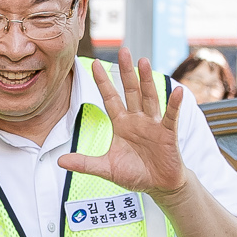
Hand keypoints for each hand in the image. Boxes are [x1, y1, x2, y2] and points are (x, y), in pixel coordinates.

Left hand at [59, 57, 189, 201]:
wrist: (158, 185)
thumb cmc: (135, 173)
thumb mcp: (106, 169)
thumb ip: (84, 163)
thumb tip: (59, 160)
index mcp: (121, 123)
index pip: (110, 98)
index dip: (103, 82)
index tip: (95, 64)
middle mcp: (137, 119)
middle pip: (130, 91)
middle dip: (125, 72)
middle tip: (123, 50)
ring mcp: (153, 124)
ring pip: (149, 97)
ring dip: (146, 80)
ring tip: (143, 61)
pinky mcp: (168, 133)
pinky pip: (171, 116)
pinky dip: (174, 104)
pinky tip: (177, 91)